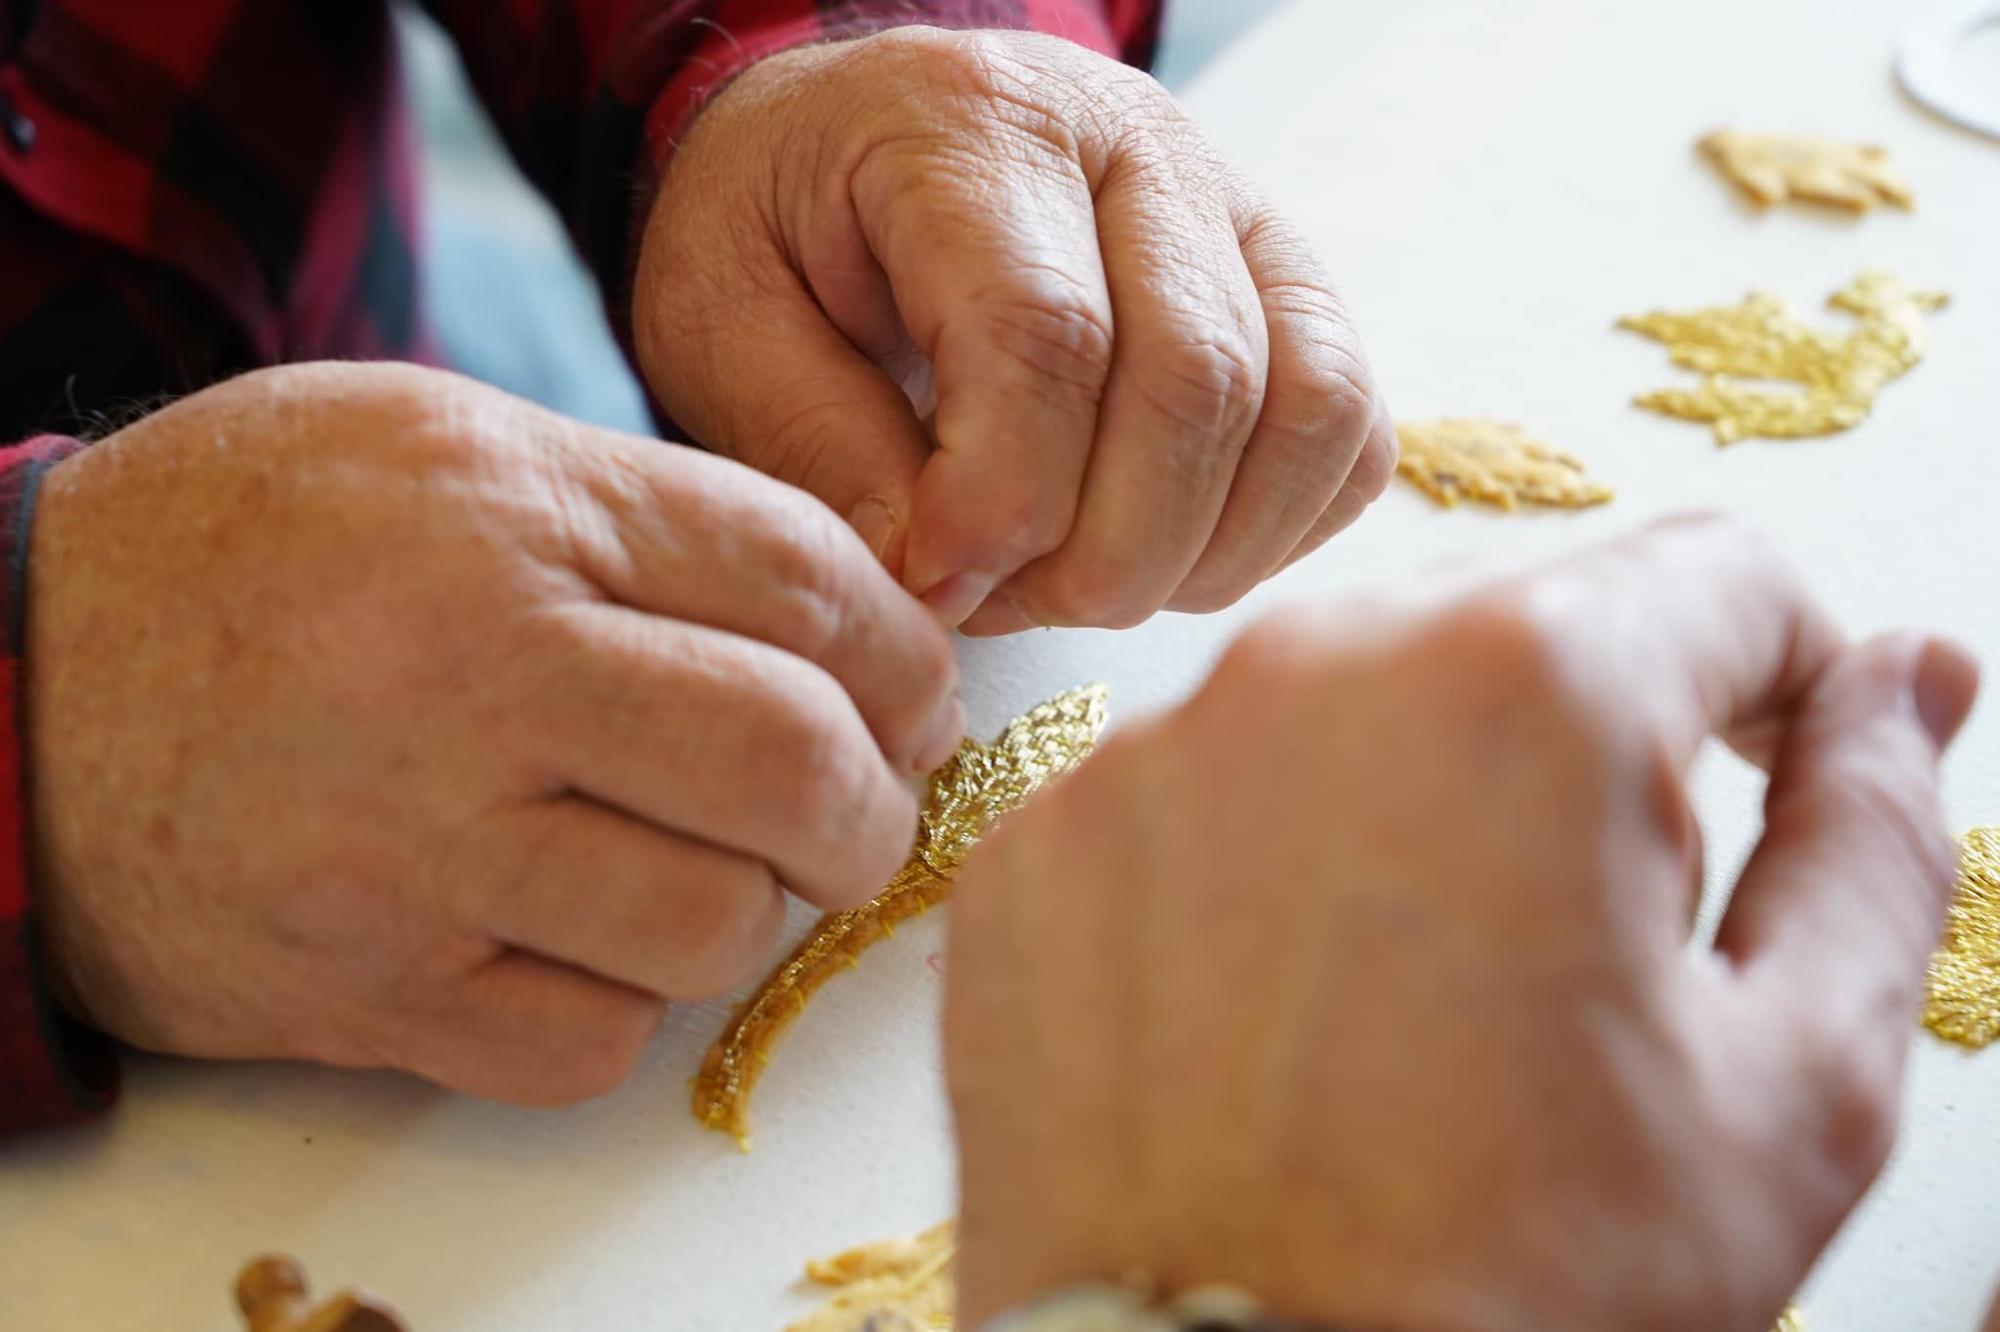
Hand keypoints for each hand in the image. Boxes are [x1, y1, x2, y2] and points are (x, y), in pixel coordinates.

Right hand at [31, 363, 958, 1103]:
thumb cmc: (251, 545)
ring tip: (697, 866)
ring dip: (748, 910)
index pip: (808, 583)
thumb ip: (647, 513)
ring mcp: (416, 847)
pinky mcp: (365, 987)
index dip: (907, 656)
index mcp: (514, 511)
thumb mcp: (443, 445)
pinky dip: (626, 1005)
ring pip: (713, 923)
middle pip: (793, 763)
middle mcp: (474, 672)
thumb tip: (855, 627)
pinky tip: (581, 938)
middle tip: (857, 811)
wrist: (12, 682)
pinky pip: (593, 1042)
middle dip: (873, 806)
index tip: (915, 700)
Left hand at [634, 27, 1394, 635]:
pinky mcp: (1291, 280)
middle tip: (1002, 602)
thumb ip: (817, 446)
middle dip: (1104, 553)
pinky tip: (1163, 551)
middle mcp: (1137, 143)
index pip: (1046, 332)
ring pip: (1304, 407)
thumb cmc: (782, 232)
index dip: (1004, 498)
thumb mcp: (722, 320)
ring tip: (1077, 584)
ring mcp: (1238, 208)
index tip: (937, 584)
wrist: (853, 146)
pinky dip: (1273, 528)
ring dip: (1200, 553)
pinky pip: (1347, 427)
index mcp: (973, 126)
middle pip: (1197, 381)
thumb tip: (938, 586)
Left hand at [945, 516, 1977, 1330]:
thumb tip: (1905, 681)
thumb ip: (1872, 834)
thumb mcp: (1794, 1078)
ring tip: (1439, 983)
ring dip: (1424, 782)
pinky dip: (1261, 851)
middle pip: (1523, 606)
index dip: (1785, 677)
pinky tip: (1290, 1004)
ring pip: (1350, 688)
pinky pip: (1194, 782)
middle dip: (1599, 729)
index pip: (1717, 573)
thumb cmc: (1515, 1292)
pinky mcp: (1038, 850)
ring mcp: (1144, 756)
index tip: (1772, 769)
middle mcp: (1306, 669)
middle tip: (1601, 927)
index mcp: (1523, 687)